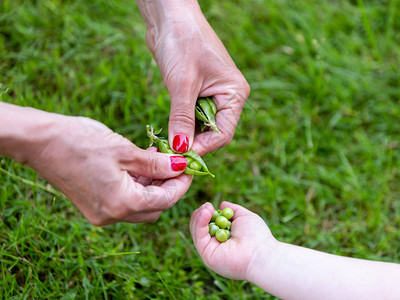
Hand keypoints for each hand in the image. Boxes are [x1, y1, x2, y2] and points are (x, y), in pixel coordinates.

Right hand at [23, 112, 191, 225]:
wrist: (41, 142)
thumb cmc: (81, 141)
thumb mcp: (125, 151)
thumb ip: (156, 164)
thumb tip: (180, 166)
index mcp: (122, 203)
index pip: (165, 201)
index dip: (181, 184)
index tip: (189, 167)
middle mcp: (112, 216)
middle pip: (155, 208)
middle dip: (169, 188)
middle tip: (176, 165)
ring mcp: (101, 213)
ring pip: (140, 206)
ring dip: (153, 188)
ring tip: (159, 161)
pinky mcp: (94, 207)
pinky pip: (125, 202)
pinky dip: (137, 188)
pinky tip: (141, 167)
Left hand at [142, 3, 249, 154]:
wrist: (169, 16)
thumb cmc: (182, 43)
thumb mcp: (182, 85)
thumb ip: (182, 119)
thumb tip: (180, 150)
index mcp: (234, 93)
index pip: (224, 132)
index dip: (204, 147)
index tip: (182, 157)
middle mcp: (227, 97)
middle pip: (213, 132)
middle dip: (194, 143)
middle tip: (173, 154)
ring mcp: (212, 95)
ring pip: (201, 126)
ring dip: (186, 135)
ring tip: (169, 144)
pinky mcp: (196, 92)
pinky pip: (191, 116)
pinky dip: (181, 125)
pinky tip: (169, 131)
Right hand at [190, 201, 275, 279]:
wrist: (261, 253)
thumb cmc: (257, 235)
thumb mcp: (244, 217)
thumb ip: (232, 210)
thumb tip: (221, 204)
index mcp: (224, 238)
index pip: (209, 225)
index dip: (206, 214)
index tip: (209, 205)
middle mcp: (216, 246)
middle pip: (200, 228)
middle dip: (200, 214)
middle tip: (206, 205)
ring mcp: (211, 251)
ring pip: (197, 232)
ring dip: (199, 217)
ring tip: (206, 207)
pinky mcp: (207, 255)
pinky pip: (199, 237)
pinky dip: (199, 223)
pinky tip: (205, 213)